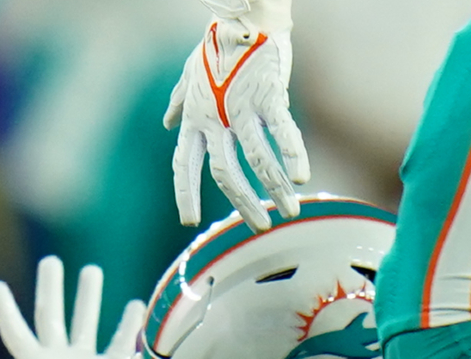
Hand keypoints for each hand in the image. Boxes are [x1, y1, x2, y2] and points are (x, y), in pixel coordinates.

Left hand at [0, 257, 145, 358]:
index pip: (17, 333)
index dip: (5, 311)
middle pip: (52, 317)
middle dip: (52, 288)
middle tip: (51, 261)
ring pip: (86, 323)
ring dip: (88, 297)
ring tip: (91, 270)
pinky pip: (121, 342)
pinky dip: (129, 323)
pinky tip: (136, 304)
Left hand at [166, 14, 307, 231]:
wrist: (242, 18)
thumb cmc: (216, 47)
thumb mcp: (189, 76)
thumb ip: (179, 102)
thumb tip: (168, 120)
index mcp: (194, 119)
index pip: (182, 164)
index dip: (185, 192)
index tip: (189, 220)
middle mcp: (215, 119)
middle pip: (225, 173)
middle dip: (243, 203)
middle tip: (259, 227)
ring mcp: (242, 109)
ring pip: (258, 160)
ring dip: (274, 189)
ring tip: (289, 211)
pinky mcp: (269, 96)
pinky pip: (282, 132)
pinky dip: (292, 155)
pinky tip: (302, 177)